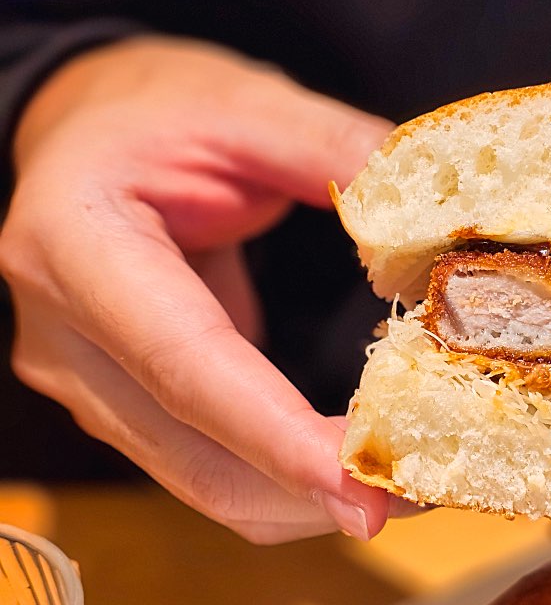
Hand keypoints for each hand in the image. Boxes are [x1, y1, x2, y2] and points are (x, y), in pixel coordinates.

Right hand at [1, 36, 410, 541]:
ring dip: (305, 501)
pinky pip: (208, 469)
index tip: (364, 490)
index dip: (278, 438)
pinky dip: (284, 482)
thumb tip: (433, 224)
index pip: (187, 365)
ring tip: (406, 485)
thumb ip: (335, 150)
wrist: (84, 129)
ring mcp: (85, 382)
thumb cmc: (158, 108)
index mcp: (75, 245)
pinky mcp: (123, 405)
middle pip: (195, 455)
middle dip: (310, 492)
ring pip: (202, 483)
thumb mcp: (246, 103)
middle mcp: (64, 335)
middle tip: (419, 494)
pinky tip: (353, 467)